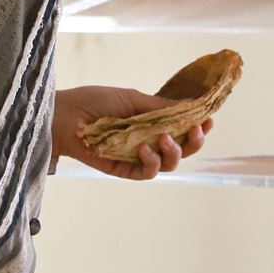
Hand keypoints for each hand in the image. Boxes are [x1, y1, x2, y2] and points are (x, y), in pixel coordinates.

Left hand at [51, 85, 213, 180]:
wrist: (65, 116)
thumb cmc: (94, 101)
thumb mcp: (132, 98)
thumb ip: (160, 107)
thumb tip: (191, 106)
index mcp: (152, 121)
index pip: (183, 127)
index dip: (199, 125)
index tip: (208, 117)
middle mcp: (148, 140)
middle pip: (183, 149)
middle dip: (195, 141)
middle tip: (196, 130)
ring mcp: (137, 156)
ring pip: (170, 164)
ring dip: (174, 152)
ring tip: (164, 139)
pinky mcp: (124, 170)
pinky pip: (147, 174)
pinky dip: (151, 164)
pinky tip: (143, 150)